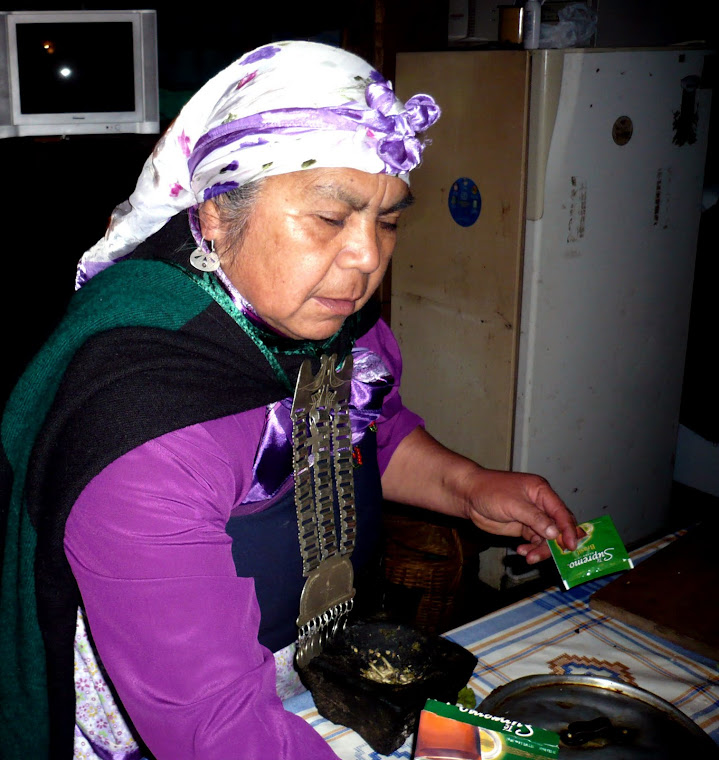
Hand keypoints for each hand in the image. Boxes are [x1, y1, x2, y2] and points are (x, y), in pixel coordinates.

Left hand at [463, 468, 578, 563]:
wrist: (468, 496)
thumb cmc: (490, 491)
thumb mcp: (514, 504)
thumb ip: (535, 519)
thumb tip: (555, 533)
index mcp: (542, 492)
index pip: (561, 512)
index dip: (568, 529)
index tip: (571, 546)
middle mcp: (541, 504)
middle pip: (557, 527)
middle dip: (555, 543)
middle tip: (551, 557)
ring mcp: (532, 517)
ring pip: (546, 537)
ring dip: (541, 549)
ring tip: (530, 557)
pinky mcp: (523, 528)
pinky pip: (534, 541)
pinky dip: (532, 549)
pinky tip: (523, 552)